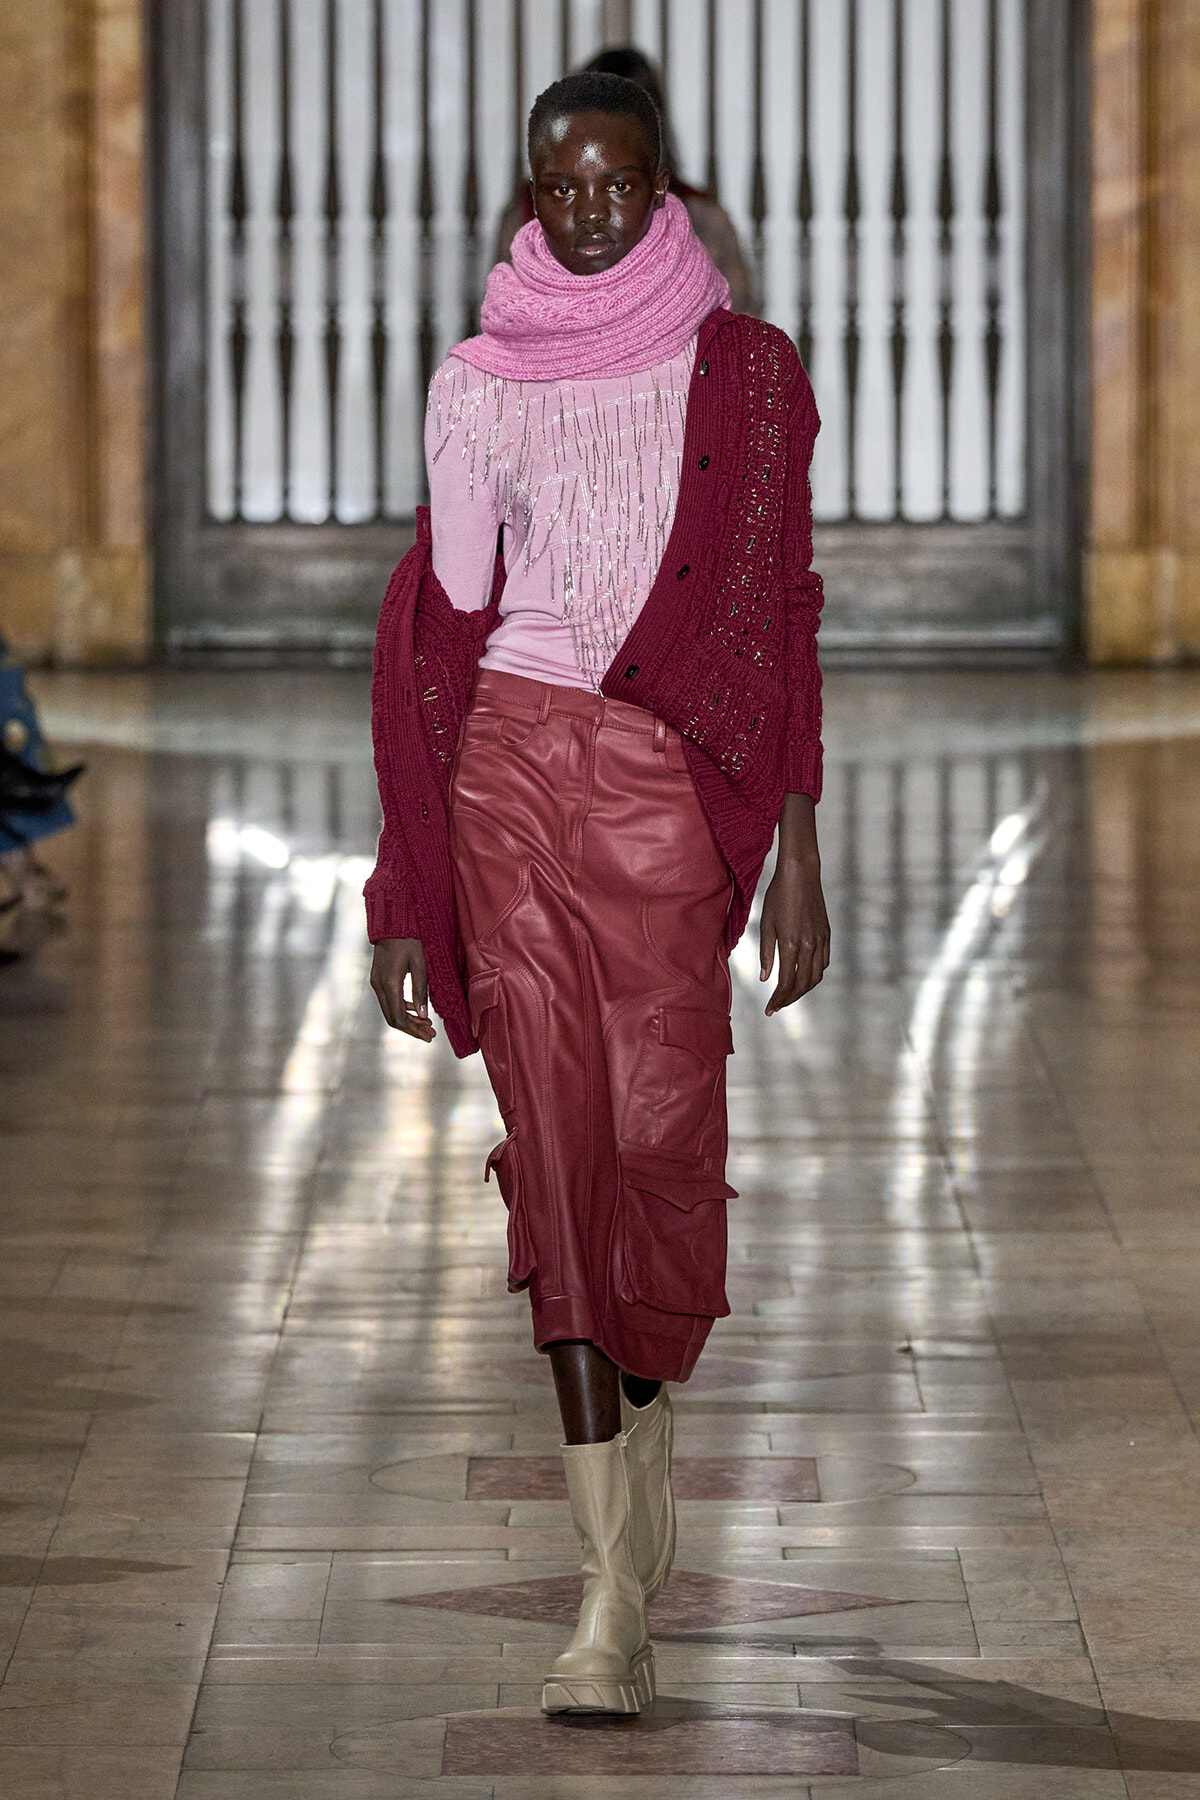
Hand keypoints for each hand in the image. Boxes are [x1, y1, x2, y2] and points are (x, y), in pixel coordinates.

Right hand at [370, 937, 435, 1041]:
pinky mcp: (378, 979)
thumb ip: (421, 990)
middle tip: (431, 1034)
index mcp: (390, 984)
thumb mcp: (420, 964)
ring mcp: (376, 982)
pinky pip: (388, 1000)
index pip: (399, 1017)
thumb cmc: (410, 940)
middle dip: (412, 1029)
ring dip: (408, 1020)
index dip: (414, 1030)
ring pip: (390, 1010)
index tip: (429, 1035)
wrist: (392, 922)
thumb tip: (424, 1016)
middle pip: (393, 1018)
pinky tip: (417, 1009)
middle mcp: (379, 986)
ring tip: (427, 1025)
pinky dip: (402, 1008)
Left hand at [758, 792, 829, 1014]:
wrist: (800, 875)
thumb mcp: (766, 924)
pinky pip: (824, 962)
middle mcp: (809, 946)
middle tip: (777, 1006)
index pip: (786, 983)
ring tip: (789, 995)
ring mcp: (821, 940)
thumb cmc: (778, 897)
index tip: (769, 1010)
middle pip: (802, 984)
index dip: (778, 1000)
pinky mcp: (826, 934)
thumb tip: (764, 979)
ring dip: (803, 990)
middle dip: (789, 999)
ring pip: (816, 976)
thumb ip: (766, 953)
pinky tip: (804, 976)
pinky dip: (814, 975)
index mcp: (791, 945)